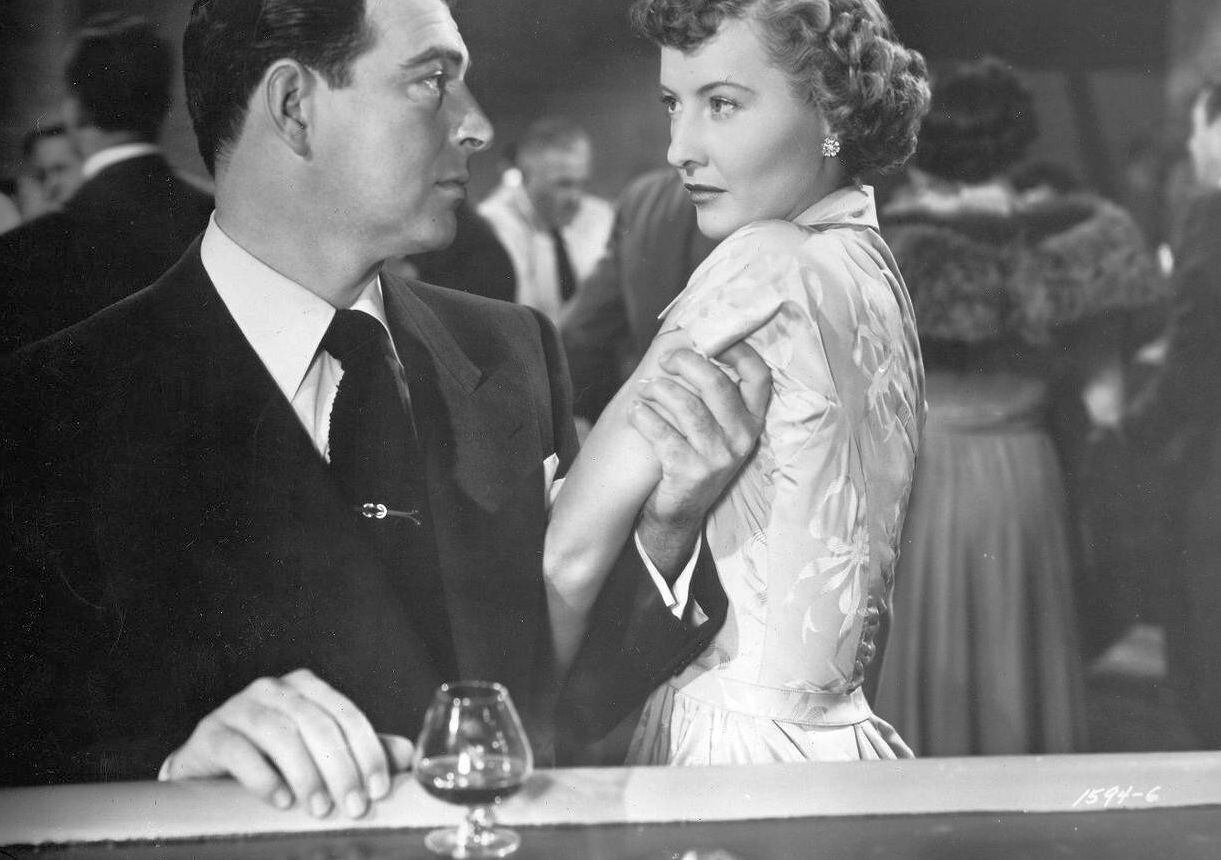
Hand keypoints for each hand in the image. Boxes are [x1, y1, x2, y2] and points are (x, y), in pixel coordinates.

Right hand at [163, 669, 413, 817]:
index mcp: (306, 688)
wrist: (207, 770)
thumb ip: (358, 750)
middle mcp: (274, 689)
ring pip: (280, 733)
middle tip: (354, 807)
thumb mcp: (318, 753)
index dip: (367, 751)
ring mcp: (239, 707)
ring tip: (321, 809)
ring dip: (306, 774)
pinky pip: (238, 750)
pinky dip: (263, 776)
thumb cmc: (270, 759)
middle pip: (317, 724)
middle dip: (341, 768)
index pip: (347, 714)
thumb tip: (406, 755)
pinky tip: (281, 800)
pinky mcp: (210, 733)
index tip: (378, 789)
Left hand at [630, 343, 769, 576]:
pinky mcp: (691, 473)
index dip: (738, 350)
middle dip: (685, 363)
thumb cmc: (691, 454)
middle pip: (716, 384)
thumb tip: (685, 333)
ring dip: (659, 390)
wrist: (678, 512)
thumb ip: (707, 388)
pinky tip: (636, 412)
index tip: (710, 339)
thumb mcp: (712, 426)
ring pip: (687, 407)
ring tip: (644, 389)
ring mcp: (719, 458)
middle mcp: (742, 438)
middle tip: (664, 360)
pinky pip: (663, 434)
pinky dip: (645, 418)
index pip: (759, 376)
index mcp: (752, 420)